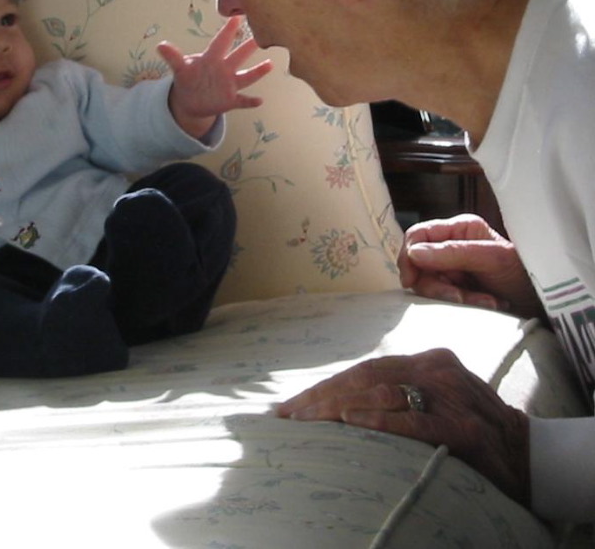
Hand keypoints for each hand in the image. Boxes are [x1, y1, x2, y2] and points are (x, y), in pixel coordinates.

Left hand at [159, 15, 272, 138]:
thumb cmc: (188, 79)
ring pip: (246, 77)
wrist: (191, 101)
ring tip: (269, 64)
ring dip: (257, 72)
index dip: (227, 30)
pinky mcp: (230, 100)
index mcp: (212, 59)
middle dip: (249, 46)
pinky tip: (259, 101)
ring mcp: (229, 84)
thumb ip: (173, 58)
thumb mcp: (179, 69)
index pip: (220, 42)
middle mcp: (224, 69)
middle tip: (263, 34)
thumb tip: (160, 45)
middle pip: (238, 56)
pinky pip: (243, 101)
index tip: (237, 15)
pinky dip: (250, 101)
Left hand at [276, 349, 530, 504]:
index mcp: (428, 360)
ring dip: (336, 407)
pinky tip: (349, 421)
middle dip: (321, 396)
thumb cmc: (475, 430)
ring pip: (381, 393)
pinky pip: (412, 419)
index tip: (294, 404)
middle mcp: (436, 369)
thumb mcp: (439, 398)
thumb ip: (402, 393)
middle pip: (365, 377)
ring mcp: (450, 395)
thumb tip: (345, 404)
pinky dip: (377, 419)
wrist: (531, 456)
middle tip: (286, 415)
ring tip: (304, 421)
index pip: (366, 368)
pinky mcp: (461, 426)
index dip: (327, 385)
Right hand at [398, 214, 542, 318]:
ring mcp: (453, 269)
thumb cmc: (523, 273)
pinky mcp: (457, 289)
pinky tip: (485, 305)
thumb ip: (453, 253)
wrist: (545, 302)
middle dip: (437, 284)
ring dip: (453, 297)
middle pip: (419, 264)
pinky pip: (442, 298)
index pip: (418, 235)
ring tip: (483, 303)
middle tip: (459, 298)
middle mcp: (451, 246)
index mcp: (458, 229)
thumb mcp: (491, 259)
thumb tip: (413, 253)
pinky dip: (461, 305)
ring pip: (430, 284)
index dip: (408, 256)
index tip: (411, 281)